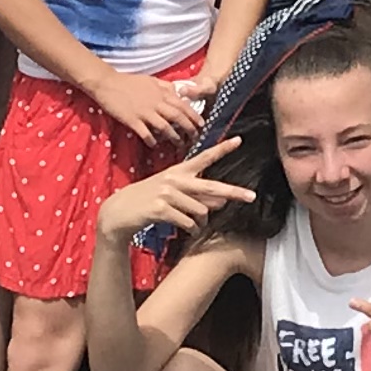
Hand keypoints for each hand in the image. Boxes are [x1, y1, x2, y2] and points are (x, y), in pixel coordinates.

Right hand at [92, 65, 209, 151]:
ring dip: (174, 137)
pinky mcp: (132, 120)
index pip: (183, 106)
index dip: (194, 116)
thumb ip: (165, 86)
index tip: (201, 125)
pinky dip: (152, 140)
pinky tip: (154, 145)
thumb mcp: (151, 79)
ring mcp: (144, 112)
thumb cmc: (128, 81)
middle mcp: (156, 102)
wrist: (107, 83)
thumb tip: (178, 91)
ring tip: (179, 144)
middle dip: (189, 129)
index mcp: (161, 93)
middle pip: (178, 117)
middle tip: (195, 139)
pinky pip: (146, 133)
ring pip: (165, 127)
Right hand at [101, 138, 250, 245]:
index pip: (203, 157)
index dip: (222, 149)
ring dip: (201, 222)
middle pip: (211, 187)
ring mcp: (167, 193)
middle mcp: (174, 179)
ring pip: (200, 210)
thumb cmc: (147, 202)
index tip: (239, 140)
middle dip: (233, 192)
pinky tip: (187, 229)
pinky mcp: (161, 208)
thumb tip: (221, 202)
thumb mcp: (171, 193)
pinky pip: (188, 222)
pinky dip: (191, 229)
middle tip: (251, 196)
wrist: (119, 212)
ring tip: (194, 225)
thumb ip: (196, 195)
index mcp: (178, 171)